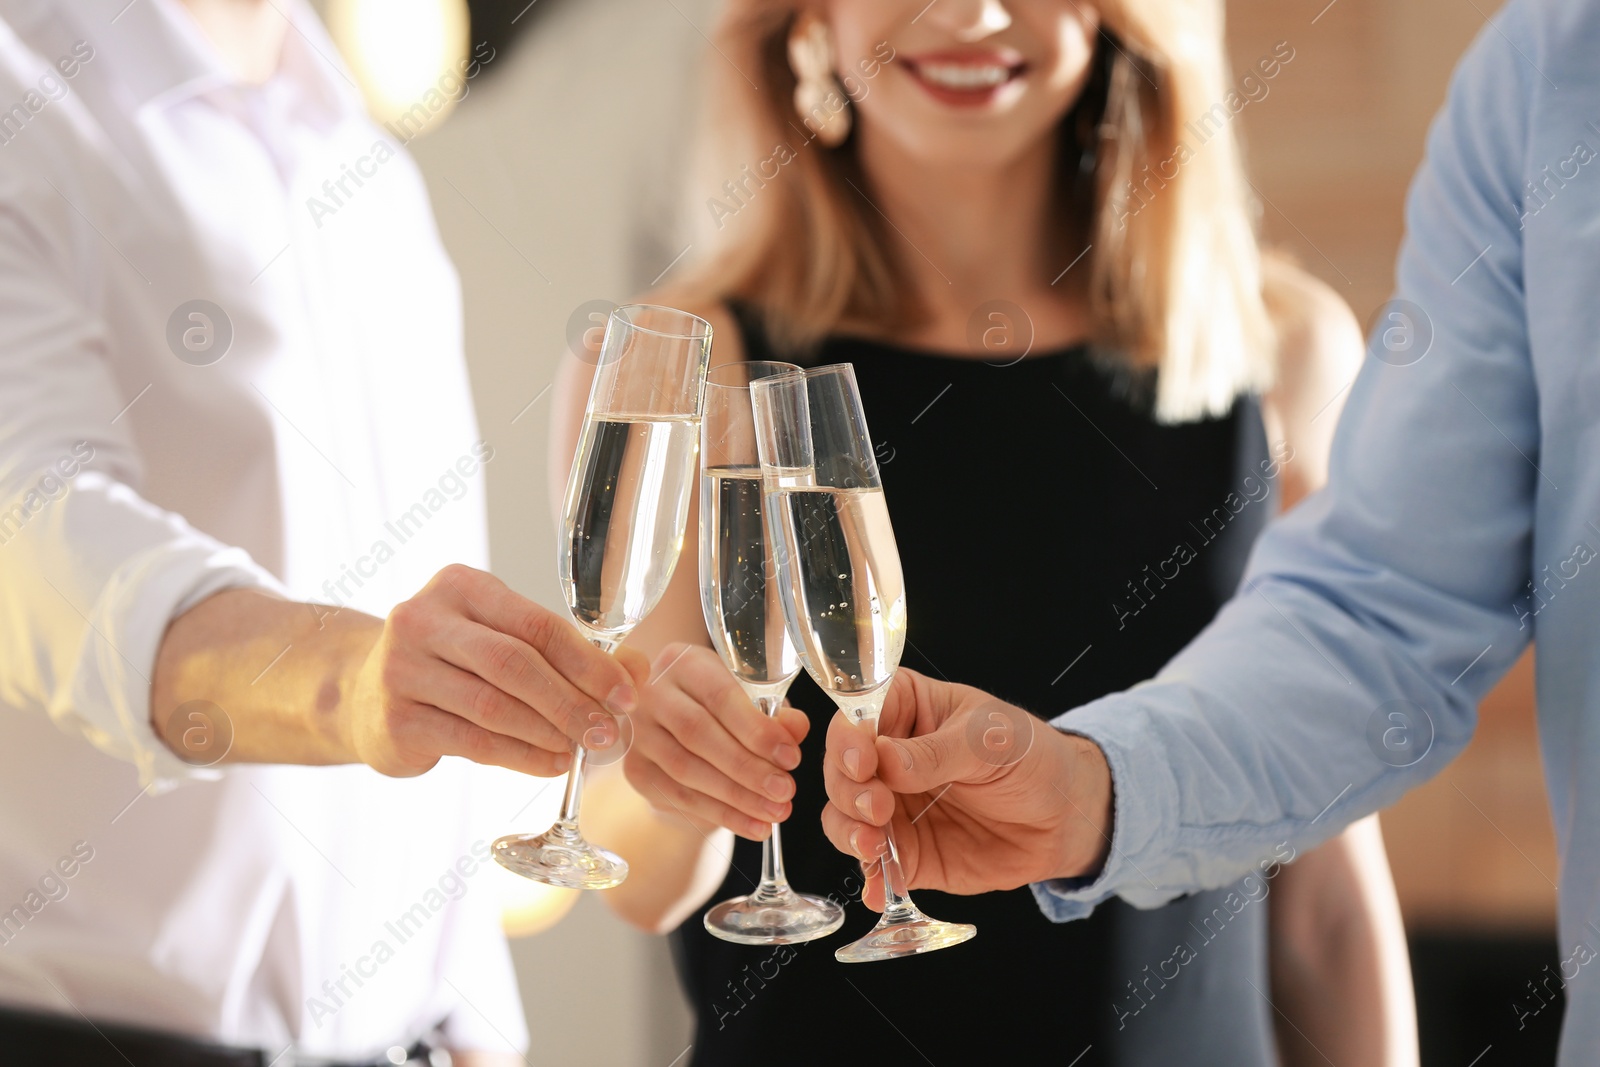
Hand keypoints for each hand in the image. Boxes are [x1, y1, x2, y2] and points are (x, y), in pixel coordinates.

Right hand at [346, 564, 649, 776]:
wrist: (361, 695)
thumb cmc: (454, 663)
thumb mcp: (503, 640)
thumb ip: (569, 651)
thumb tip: (638, 671)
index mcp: (461, 586)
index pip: (537, 623)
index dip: (588, 662)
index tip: (626, 694)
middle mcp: (424, 619)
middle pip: (515, 663)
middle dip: (571, 701)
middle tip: (608, 731)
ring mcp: (402, 669)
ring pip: (493, 705)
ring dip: (548, 732)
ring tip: (582, 750)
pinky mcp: (395, 719)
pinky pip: (471, 740)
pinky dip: (519, 756)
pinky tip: (551, 764)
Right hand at [622, 643, 807, 838]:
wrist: (678, 729)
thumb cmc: (723, 708)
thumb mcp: (752, 701)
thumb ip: (776, 713)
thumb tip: (795, 729)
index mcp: (685, 663)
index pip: (720, 696)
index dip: (756, 729)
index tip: (790, 757)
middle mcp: (652, 692)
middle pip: (697, 733)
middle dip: (747, 767)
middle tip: (784, 790)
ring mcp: (637, 732)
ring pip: (686, 769)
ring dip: (736, 797)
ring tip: (774, 812)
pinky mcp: (635, 769)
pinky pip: (678, 796)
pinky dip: (721, 814)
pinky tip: (753, 824)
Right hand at [819, 668, 1113, 909]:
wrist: (1064, 816)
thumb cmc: (1031, 756)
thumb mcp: (988, 741)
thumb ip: (936, 752)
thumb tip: (884, 761)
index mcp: (904, 708)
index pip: (856, 716)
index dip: (849, 739)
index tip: (863, 762)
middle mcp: (887, 757)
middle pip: (840, 770)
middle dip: (848, 791)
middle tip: (877, 806)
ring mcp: (892, 806)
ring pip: (843, 817)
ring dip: (849, 832)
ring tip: (874, 845)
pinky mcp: (905, 851)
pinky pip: (873, 865)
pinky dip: (871, 878)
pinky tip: (879, 886)